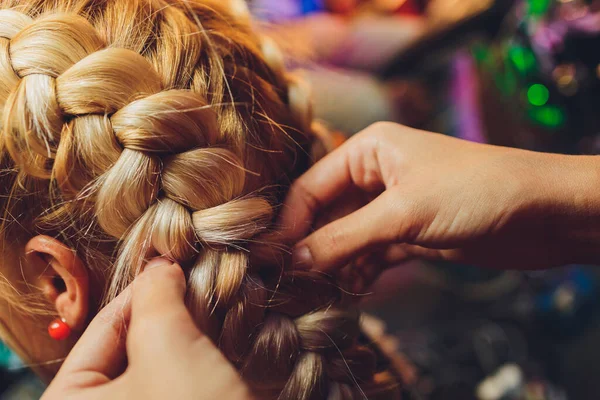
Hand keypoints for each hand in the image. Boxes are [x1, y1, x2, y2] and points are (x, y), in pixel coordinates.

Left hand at [42, 259, 251, 399]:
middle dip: (165, 315)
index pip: (100, 331)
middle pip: (127, 347)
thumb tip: (160, 268)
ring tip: (209, 312)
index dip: (140, 292)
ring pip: (155, 364)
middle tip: (193, 289)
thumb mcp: (166, 344)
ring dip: (184, 337)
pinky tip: (217, 345)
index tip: (171, 268)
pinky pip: (173, 384)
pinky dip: (194, 362)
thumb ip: (155, 294)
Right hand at [279, 122, 599, 275]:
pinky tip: (349, 292)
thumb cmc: (474, 192)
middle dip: (310, 247)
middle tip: (290, 283)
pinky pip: (370, 254)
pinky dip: (359, 272)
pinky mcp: (409, 234)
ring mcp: (392, 207)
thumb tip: (294, 261)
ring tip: (317, 293)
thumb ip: (345, 238)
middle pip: (326, 214)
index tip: (270, 259)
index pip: (311, 187)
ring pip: (346, 237)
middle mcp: (375, 175)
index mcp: (368, 151)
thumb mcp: (402, 213)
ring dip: (333, 264)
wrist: (542, 213)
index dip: (290, 223)